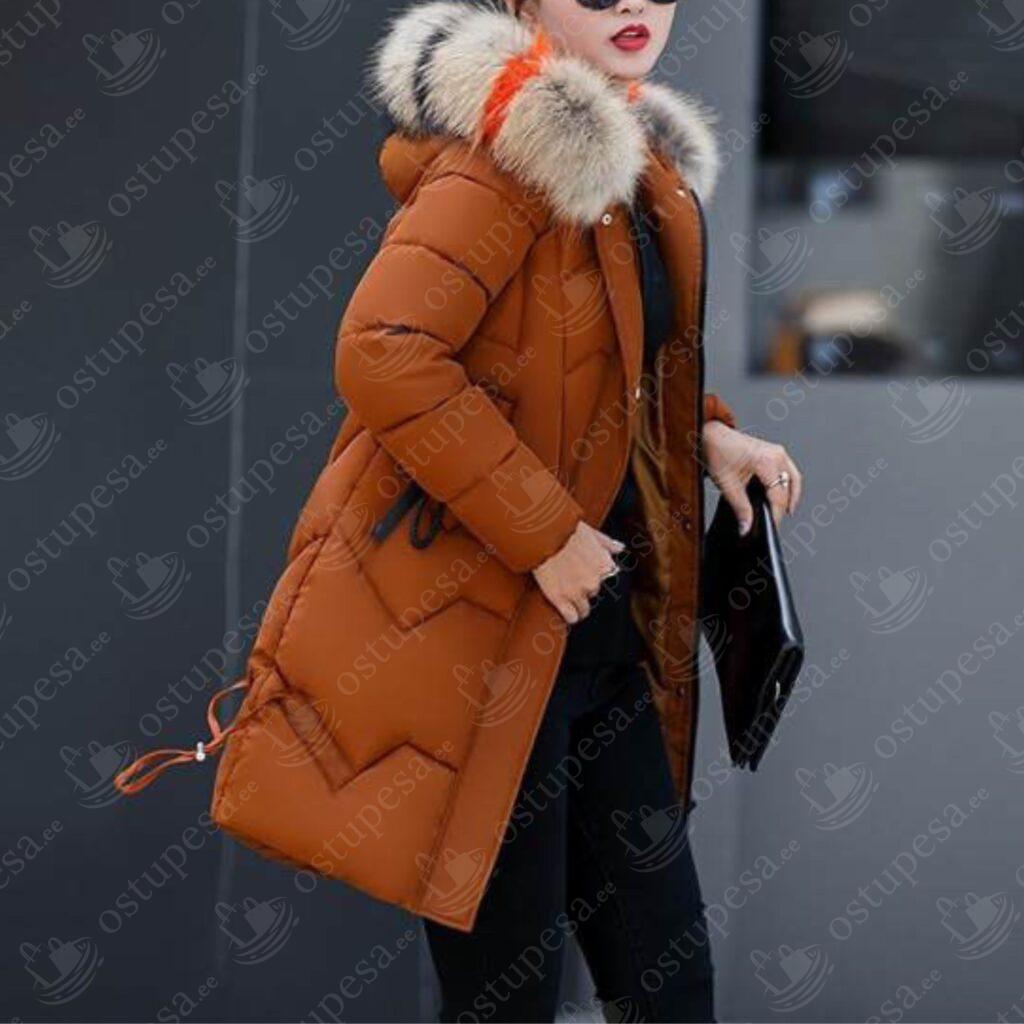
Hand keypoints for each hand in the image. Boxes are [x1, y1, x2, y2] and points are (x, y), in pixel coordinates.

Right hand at [532, 521, 624, 624]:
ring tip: (565, 596)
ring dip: (575, 604)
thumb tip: (619, 548)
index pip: (605, 579)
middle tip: (568, 578)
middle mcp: (594, 581)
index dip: (592, 577)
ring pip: (583, 609)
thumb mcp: (592, 532)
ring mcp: (577, 592)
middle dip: (582, 588)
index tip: (582, 574)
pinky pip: (571, 618)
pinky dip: (569, 616)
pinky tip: (563, 610)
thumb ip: (607, 543)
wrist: (544, 534)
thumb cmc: (566, 530)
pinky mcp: (560, 599)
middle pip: (592, 593)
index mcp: (604, 565)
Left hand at [702, 420, 802, 534]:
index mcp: (766, 461)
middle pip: (789, 488)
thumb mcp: (727, 485)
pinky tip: (780, 497)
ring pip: (794, 479)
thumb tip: (746, 527)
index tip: (771, 527)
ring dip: (791, 497)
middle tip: (774, 523)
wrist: (712, 435)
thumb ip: (740, 508)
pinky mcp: (775, 452)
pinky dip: (787, 486)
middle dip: (783, 507)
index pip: (778, 496)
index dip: (776, 515)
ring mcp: (778, 452)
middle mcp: (777, 455)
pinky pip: (789, 471)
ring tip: (782, 513)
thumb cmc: (717, 452)